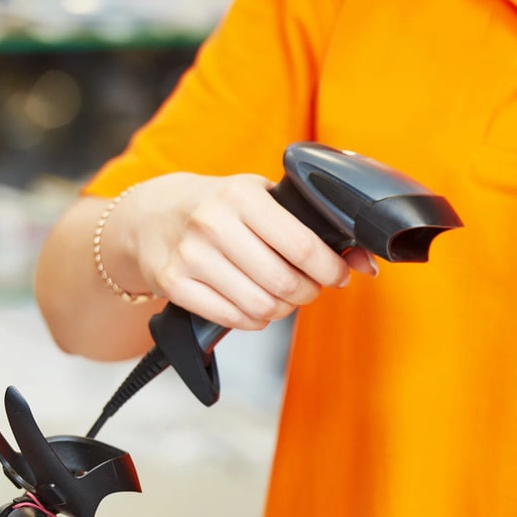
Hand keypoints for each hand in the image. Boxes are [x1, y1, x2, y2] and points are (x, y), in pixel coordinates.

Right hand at [110, 172, 377, 330]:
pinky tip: (254, 305)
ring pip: (261, 307)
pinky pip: (233, 319)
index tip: (339, 274)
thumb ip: (312, 226)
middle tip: (309, 287)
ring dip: (282, 310)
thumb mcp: (262, 200)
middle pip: (285, 284)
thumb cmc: (218, 206)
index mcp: (242, 196)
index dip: (331, 270)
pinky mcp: (174, 284)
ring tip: (282, 296)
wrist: (151, 215)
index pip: (304, 246)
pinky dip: (254, 320)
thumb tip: (364, 262)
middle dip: (308, 293)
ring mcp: (191, 255)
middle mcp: (213, 223)